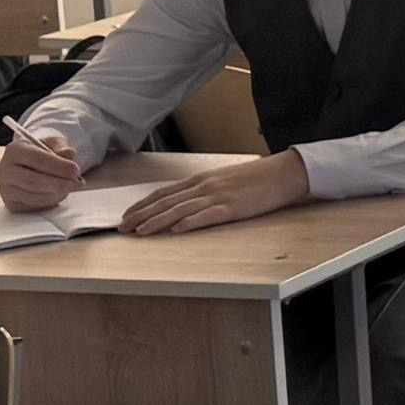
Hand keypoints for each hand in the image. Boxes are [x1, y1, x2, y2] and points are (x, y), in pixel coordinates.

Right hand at [0, 130, 86, 211]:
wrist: (30, 165)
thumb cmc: (43, 153)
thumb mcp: (54, 144)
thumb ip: (62, 148)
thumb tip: (69, 155)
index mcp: (13, 150)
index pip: (36, 159)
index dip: (58, 166)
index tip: (75, 170)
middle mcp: (4, 170)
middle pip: (33, 181)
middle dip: (59, 183)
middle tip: (77, 182)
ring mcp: (5, 189)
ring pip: (35, 196)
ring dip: (57, 193)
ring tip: (69, 186)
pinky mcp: (11, 204)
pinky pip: (34, 206)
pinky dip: (51, 201)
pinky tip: (57, 193)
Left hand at [121, 147, 313, 236]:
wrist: (282, 173)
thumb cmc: (255, 178)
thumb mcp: (223, 181)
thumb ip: (203, 191)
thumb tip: (183, 203)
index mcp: (200, 180)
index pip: (163, 193)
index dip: (143, 205)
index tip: (127, 215)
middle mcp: (203, 186)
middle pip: (165, 202)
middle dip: (141, 215)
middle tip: (122, 227)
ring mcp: (217, 196)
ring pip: (180, 210)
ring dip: (157, 221)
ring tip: (140, 231)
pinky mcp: (232, 208)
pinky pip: (206, 216)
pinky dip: (189, 223)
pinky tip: (176, 229)